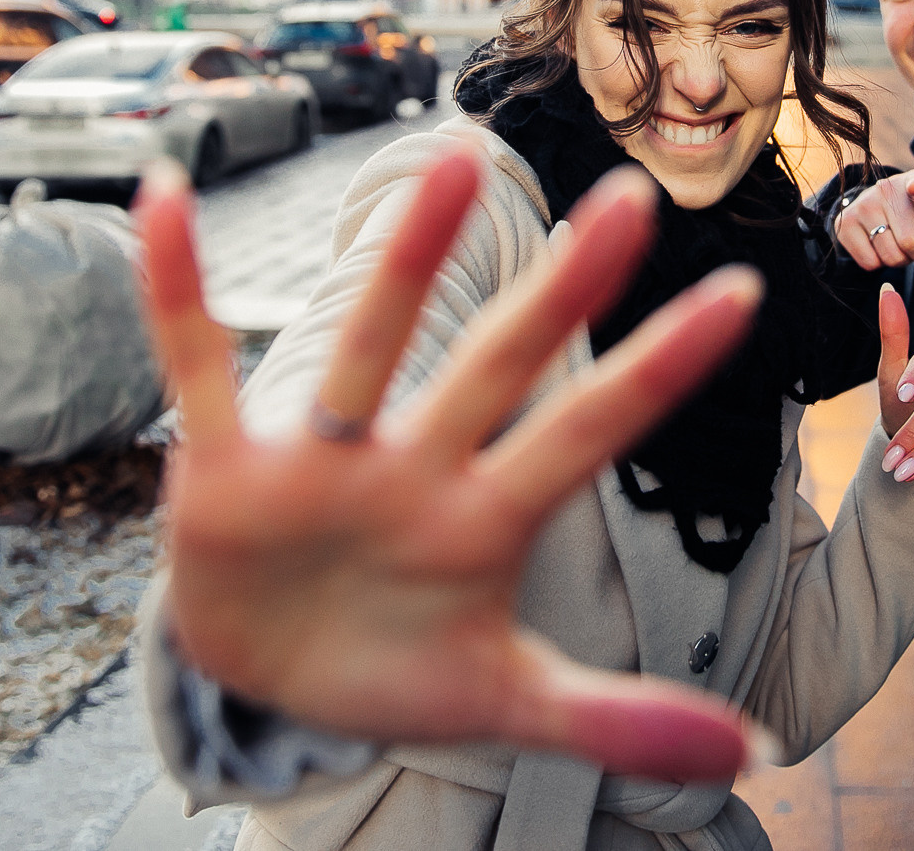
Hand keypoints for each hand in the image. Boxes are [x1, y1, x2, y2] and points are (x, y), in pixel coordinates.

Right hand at [136, 150, 773, 782]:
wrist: (272, 684)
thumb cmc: (399, 668)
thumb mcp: (506, 700)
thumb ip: (616, 720)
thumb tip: (749, 752)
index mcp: (487, 520)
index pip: (591, 433)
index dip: (659, 370)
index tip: (744, 294)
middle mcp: (416, 469)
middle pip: (496, 366)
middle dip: (561, 292)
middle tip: (635, 198)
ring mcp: (322, 461)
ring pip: (367, 346)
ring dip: (406, 259)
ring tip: (455, 161)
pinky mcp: (226, 470)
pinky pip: (197, 369)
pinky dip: (176, 292)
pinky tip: (164, 197)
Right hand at [836, 170, 913, 272]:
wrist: (888, 210)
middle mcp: (888, 188)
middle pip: (910, 241)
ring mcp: (862, 203)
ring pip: (888, 256)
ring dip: (899, 261)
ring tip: (898, 243)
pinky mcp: (843, 222)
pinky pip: (868, 263)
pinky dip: (879, 264)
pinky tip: (880, 246)